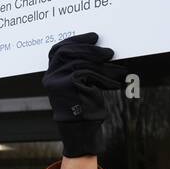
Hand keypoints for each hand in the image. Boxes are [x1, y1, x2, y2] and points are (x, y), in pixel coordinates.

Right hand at [42, 32, 126, 156]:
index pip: (58, 50)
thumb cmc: (82, 108)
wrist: (80, 131)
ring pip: (82, 62)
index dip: (75, 40)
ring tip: (118, 70)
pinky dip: (105, 78)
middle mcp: (51, 77)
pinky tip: (114, 83)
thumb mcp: (79, 85)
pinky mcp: (68, 86)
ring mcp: (58, 81)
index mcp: (51, 74)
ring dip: (104, 65)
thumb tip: (100, 50)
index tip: (93, 37)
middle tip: (109, 51)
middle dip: (91, 49)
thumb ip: (80, 68)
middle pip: (68, 52)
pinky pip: (89, 73)